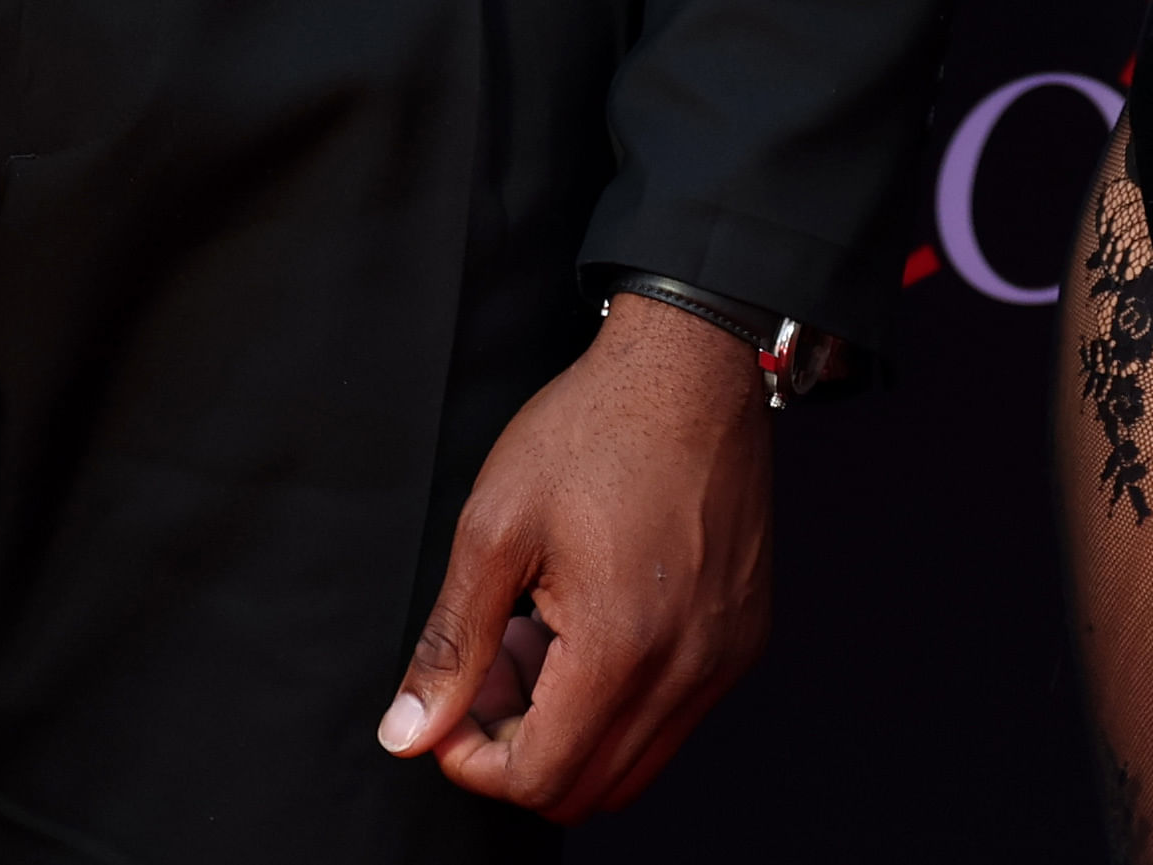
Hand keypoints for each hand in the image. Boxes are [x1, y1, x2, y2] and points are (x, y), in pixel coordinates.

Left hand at [375, 291, 774, 818]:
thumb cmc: (594, 428)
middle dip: (521, 751)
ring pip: (636, 764)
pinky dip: (622, 702)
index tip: (449, 710)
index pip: (540, 780)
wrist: (690, 363)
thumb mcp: (493, 529)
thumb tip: (408, 734)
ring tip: (537, 640)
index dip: (474, 762)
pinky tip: (588, 625)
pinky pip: (676, 717)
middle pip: (590, 789)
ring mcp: (726, 656)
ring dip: (572, 731)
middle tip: (491, 670)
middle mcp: (689, 668)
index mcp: (621, 647)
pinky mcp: (744, 636)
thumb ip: (450, 646)